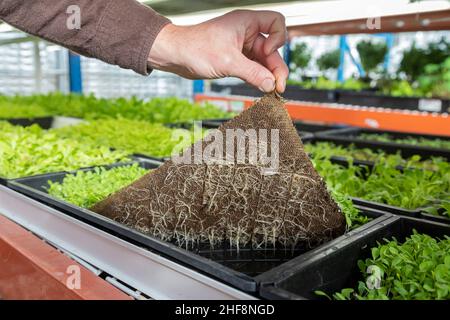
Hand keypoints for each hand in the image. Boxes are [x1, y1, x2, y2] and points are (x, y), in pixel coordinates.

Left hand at [148, 10, 288, 92]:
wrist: (174, 55)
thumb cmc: (195, 49)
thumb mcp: (228, 62)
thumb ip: (252, 73)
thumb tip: (271, 85)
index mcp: (246, 22)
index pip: (276, 21)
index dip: (279, 38)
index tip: (268, 52)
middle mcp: (246, 32)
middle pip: (273, 48)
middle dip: (276, 67)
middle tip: (279, 88)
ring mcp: (241, 46)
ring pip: (263, 60)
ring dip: (269, 75)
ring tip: (272, 92)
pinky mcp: (235, 59)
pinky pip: (253, 68)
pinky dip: (258, 78)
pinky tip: (261, 88)